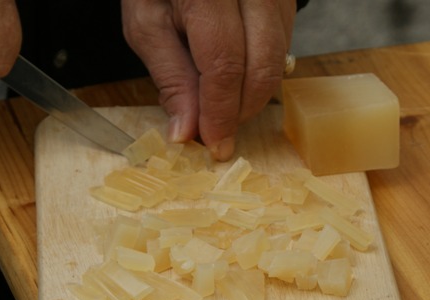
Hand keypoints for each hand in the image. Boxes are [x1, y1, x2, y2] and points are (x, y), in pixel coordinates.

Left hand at [122, 0, 296, 160]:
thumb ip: (171, 79)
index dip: (221, 113)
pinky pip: (282, 46)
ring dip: (251, 95)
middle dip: (240, 111)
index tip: (214, 145)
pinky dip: (261, 73)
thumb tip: (187, 131)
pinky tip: (236, 78)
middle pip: (261, 67)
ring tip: (221, 106)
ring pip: (277, 60)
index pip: (224, 66)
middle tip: (218, 133)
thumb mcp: (146, 25)